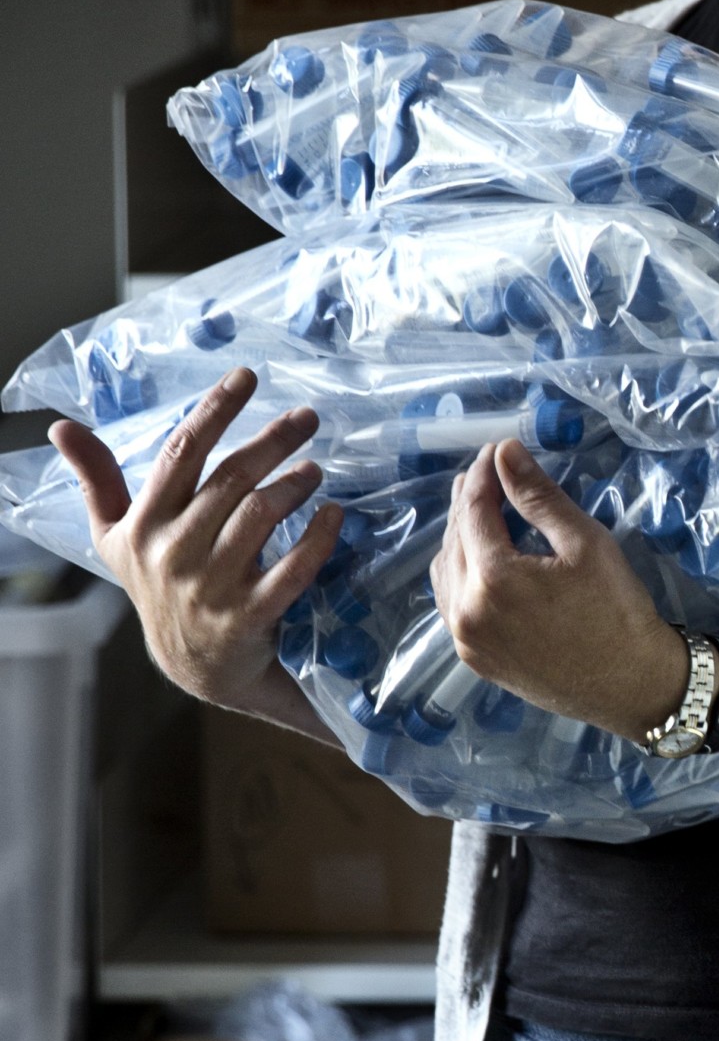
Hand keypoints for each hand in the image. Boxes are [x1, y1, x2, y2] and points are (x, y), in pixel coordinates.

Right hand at [49, 368, 343, 710]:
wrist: (194, 665)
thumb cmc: (159, 586)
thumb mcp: (118, 537)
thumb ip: (97, 481)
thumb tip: (62, 426)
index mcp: (145, 525)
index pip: (181, 454)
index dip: (214, 410)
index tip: (246, 375)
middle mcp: (175, 552)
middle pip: (229, 480)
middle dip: (272, 441)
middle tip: (307, 418)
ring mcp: (213, 586)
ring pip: (258, 518)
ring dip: (293, 486)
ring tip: (315, 469)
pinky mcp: (250, 615)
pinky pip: (291, 570)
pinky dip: (317, 540)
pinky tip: (334, 515)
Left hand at [431, 439, 688, 741]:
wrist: (631, 684)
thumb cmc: (617, 609)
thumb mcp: (585, 543)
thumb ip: (538, 496)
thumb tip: (505, 451)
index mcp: (493, 577)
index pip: (474, 510)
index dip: (484, 474)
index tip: (496, 449)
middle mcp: (466, 609)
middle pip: (454, 538)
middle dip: (469, 500)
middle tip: (487, 473)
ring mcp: (466, 638)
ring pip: (446, 572)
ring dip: (459, 536)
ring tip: (479, 511)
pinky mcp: (474, 658)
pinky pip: (451, 604)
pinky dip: (459, 572)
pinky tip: (478, 560)